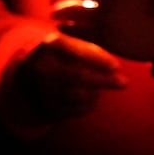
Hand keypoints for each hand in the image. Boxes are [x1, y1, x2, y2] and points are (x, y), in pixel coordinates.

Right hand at [12, 31, 127, 122]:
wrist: (29, 77)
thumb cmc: (62, 56)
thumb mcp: (71, 44)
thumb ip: (90, 50)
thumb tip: (115, 68)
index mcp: (49, 45)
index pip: (76, 50)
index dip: (98, 59)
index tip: (116, 66)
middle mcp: (42, 67)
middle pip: (78, 76)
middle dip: (105, 81)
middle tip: (124, 82)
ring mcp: (42, 89)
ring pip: (80, 95)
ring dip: (97, 92)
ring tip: (103, 87)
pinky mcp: (46, 108)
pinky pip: (76, 110)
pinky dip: (90, 104)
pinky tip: (93, 97)